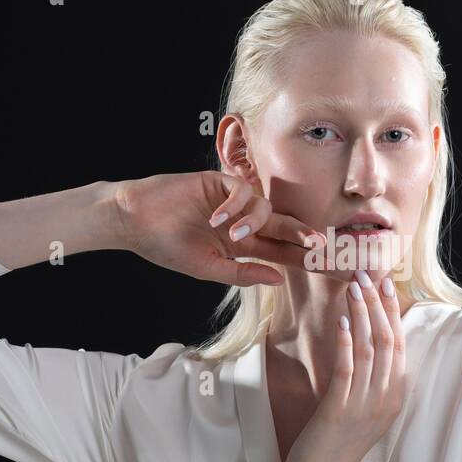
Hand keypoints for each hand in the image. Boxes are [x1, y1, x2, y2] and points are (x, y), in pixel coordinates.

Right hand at [113, 173, 318, 286]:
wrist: (135, 220)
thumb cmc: (166, 247)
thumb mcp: (207, 268)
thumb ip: (243, 273)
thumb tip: (280, 279)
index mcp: (242, 247)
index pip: (281, 253)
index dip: (303, 259)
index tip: (326, 267)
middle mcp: (243, 223)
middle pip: (283, 228)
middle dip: (303, 236)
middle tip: (321, 245)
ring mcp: (233, 202)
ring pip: (264, 208)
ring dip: (253, 222)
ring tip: (231, 234)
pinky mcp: (221, 182)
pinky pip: (243, 189)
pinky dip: (235, 204)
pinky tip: (218, 217)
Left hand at [283, 270, 407, 461]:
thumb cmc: (340, 442)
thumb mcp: (365, 408)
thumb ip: (372, 380)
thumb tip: (368, 342)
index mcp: (395, 396)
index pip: (399, 344)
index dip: (393, 312)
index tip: (386, 284)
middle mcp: (385, 398)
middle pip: (388, 342)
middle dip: (378, 305)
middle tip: (368, 274)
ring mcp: (364, 405)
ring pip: (369, 350)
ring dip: (362, 315)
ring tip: (354, 287)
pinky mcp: (340, 410)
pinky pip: (348, 370)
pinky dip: (347, 343)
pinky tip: (342, 321)